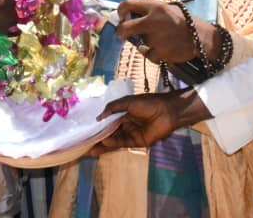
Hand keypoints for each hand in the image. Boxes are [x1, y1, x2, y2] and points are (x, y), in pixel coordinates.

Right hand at [90, 89, 210, 155]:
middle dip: (98, 137)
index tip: (86, 129)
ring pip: (114, 139)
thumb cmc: (148, 103)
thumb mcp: (128, 102)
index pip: (107, 120)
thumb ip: (113, 108)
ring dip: (103, 144)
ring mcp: (130, 133)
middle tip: (85, 143)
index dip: (98, 125)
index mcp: (123, 112)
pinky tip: (104, 143)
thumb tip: (98, 117)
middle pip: (109, 132)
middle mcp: (125, 123)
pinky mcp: (137, 142)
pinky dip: (113, 144)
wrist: (167, 111)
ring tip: (90, 149)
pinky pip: (123, 143)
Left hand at [116, 0, 214, 64]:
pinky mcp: (160, 53)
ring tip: (160, 41)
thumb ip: (151, 11)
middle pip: (126, 27)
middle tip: (121, 34)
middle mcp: (153, 21)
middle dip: (121, 31)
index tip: (120, 16)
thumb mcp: (168, 9)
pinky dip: (153, 54)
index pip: (129, 3)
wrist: (202, 38)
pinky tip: (163, 50)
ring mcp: (156, 38)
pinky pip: (148, 54)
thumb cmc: (185, 22)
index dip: (120, 10)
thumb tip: (131, 16)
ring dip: (145, 43)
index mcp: (156, 7)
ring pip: (139, 42)